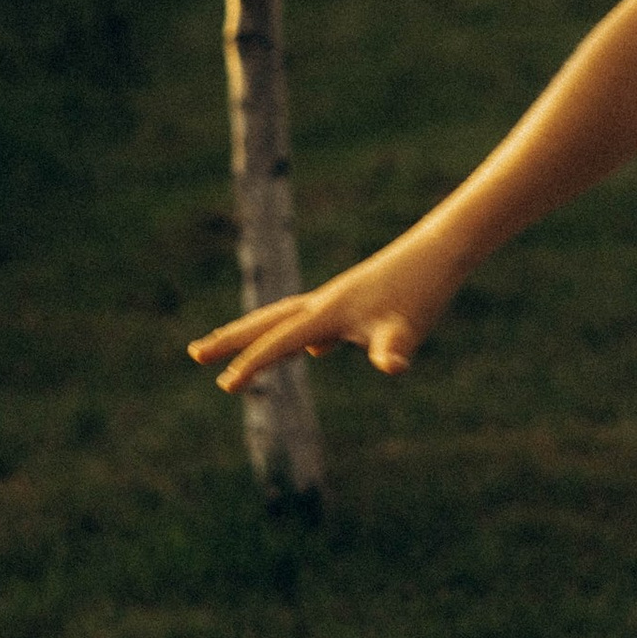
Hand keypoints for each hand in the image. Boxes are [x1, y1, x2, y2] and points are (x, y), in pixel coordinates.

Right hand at [188, 239, 461, 394]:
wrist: (442, 251)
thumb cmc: (422, 291)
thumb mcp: (407, 327)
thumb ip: (393, 348)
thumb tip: (392, 365)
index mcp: (327, 312)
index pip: (280, 342)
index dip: (253, 364)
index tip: (226, 385)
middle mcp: (326, 302)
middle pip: (268, 321)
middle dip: (231, 338)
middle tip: (195, 353)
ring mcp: (340, 301)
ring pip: (288, 318)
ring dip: (259, 332)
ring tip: (234, 346)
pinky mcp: (358, 302)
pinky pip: (318, 321)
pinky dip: (301, 333)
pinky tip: (314, 347)